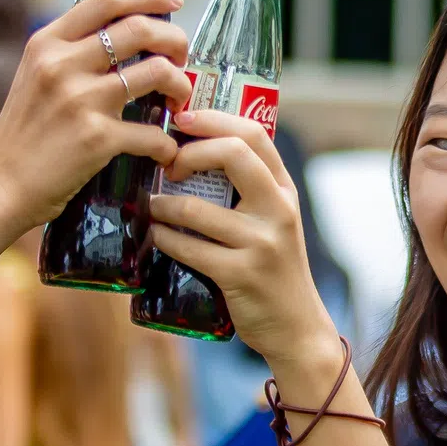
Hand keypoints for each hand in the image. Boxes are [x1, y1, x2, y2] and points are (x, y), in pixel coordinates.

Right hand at [0, 0, 191, 244]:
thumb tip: (122, 33)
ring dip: (180, 86)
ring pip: (158, 71)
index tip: (173, 2)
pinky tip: (164, 152)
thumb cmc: (22, 136)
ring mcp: (80, 99)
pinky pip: (154, 133)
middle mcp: (63, 64)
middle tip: (181, 59)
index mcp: (47, 43)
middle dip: (176, 41)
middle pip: (141, 29)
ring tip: (177, 103)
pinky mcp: (97, 138)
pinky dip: (167, 145)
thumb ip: (70, 53)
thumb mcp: (34, 77)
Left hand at [144, 109, 343, 366]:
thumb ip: (247, 188)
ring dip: (162, 204)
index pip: (253, 134)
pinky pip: (188, 248)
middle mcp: (278, 210)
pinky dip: (163, 239)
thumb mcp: (272, 221)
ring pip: (197, 209)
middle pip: (233, 154)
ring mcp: (261, 243)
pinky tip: (155, 235)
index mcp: (284, 190)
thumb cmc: (273, 269)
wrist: (296, 327)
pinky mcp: (241, 274)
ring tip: (151, 205)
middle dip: (188, 152)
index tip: (180, 118)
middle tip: (167, 164)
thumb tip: (192, 150)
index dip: (212, 119)